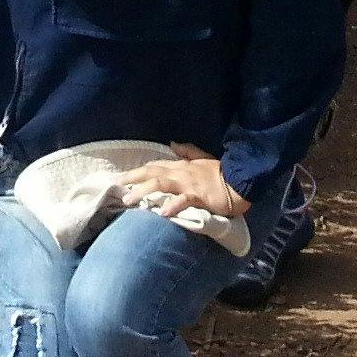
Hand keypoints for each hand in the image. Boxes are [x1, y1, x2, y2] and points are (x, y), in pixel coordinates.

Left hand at [123, 153, 247, 221]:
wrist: (240, 182)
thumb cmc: (221, 173)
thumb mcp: (202, 158)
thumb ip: (187, 151)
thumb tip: (172, 143)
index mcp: (181, 165)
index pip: (156, 166)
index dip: (139, 171)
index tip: (123, 177)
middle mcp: (181, 172)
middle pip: (153, 173)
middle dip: (133, 178)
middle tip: (117, 186)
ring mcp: (188, 183)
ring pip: (161, 184)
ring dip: (143, 192)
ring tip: (129, 200)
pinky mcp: (199, 195)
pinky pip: (183, 200)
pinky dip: (172, 205)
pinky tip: (161, 213)